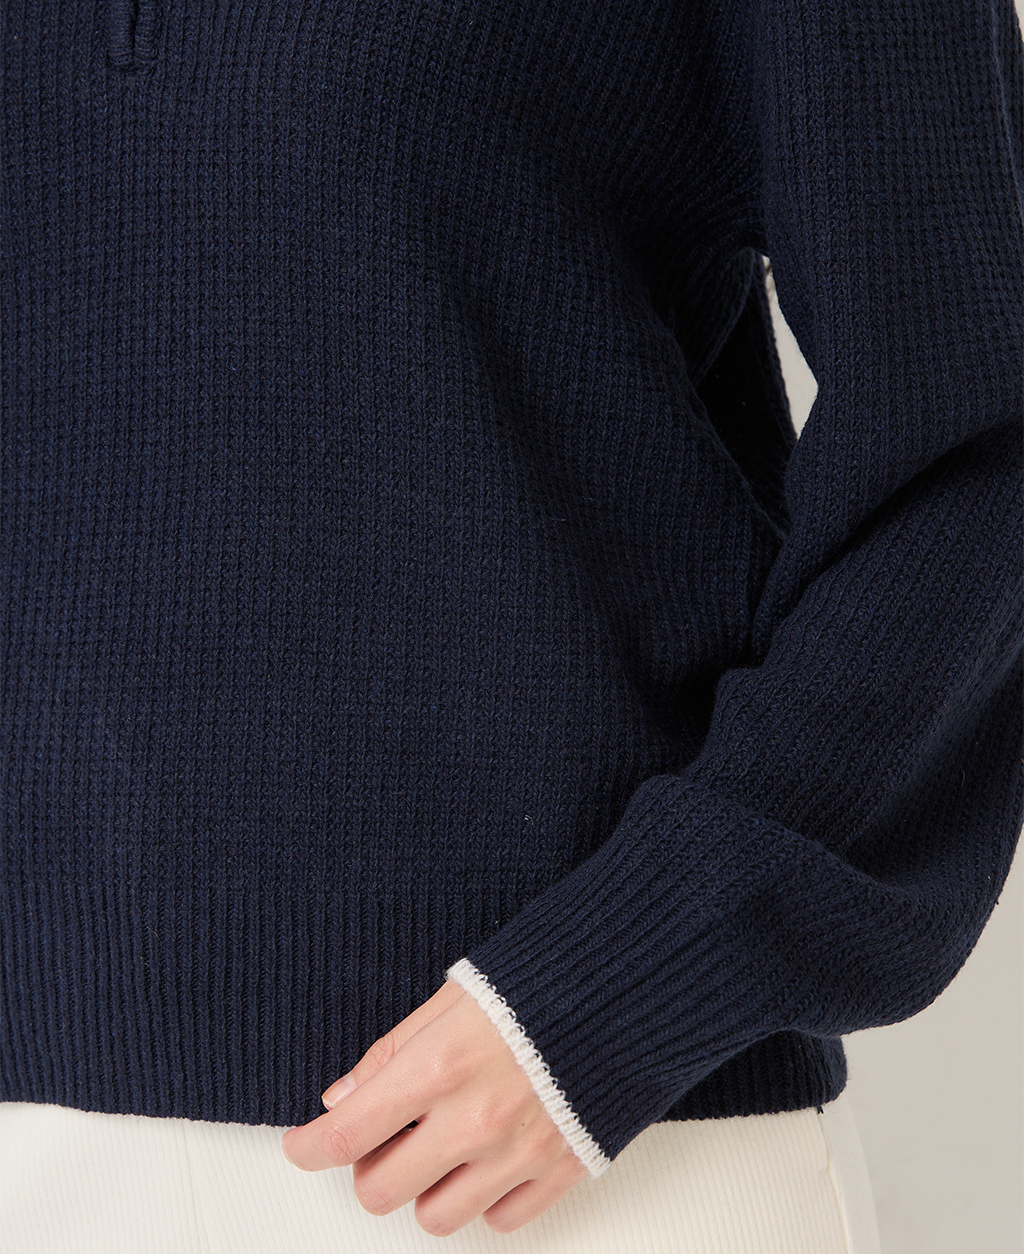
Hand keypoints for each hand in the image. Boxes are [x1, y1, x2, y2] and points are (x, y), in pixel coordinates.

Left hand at [281, 978, 589, 1236]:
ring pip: (435, 1218)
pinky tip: (489, 1156)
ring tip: (443, 1145)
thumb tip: (341, 1099)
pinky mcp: (560, 1171)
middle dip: (370, 1167)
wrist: (628, 987)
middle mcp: (474, 1120)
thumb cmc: (540, 982)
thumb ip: (392, 1052)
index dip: (307, 1148)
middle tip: (385, 1137)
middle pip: (381, 1190)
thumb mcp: (453, 997)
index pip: (346, 1135)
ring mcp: (518, 1153)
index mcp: (439, 1066)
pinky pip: (499, 1222)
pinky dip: (484, 1198)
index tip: (301, 1146)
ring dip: (426, 1188)